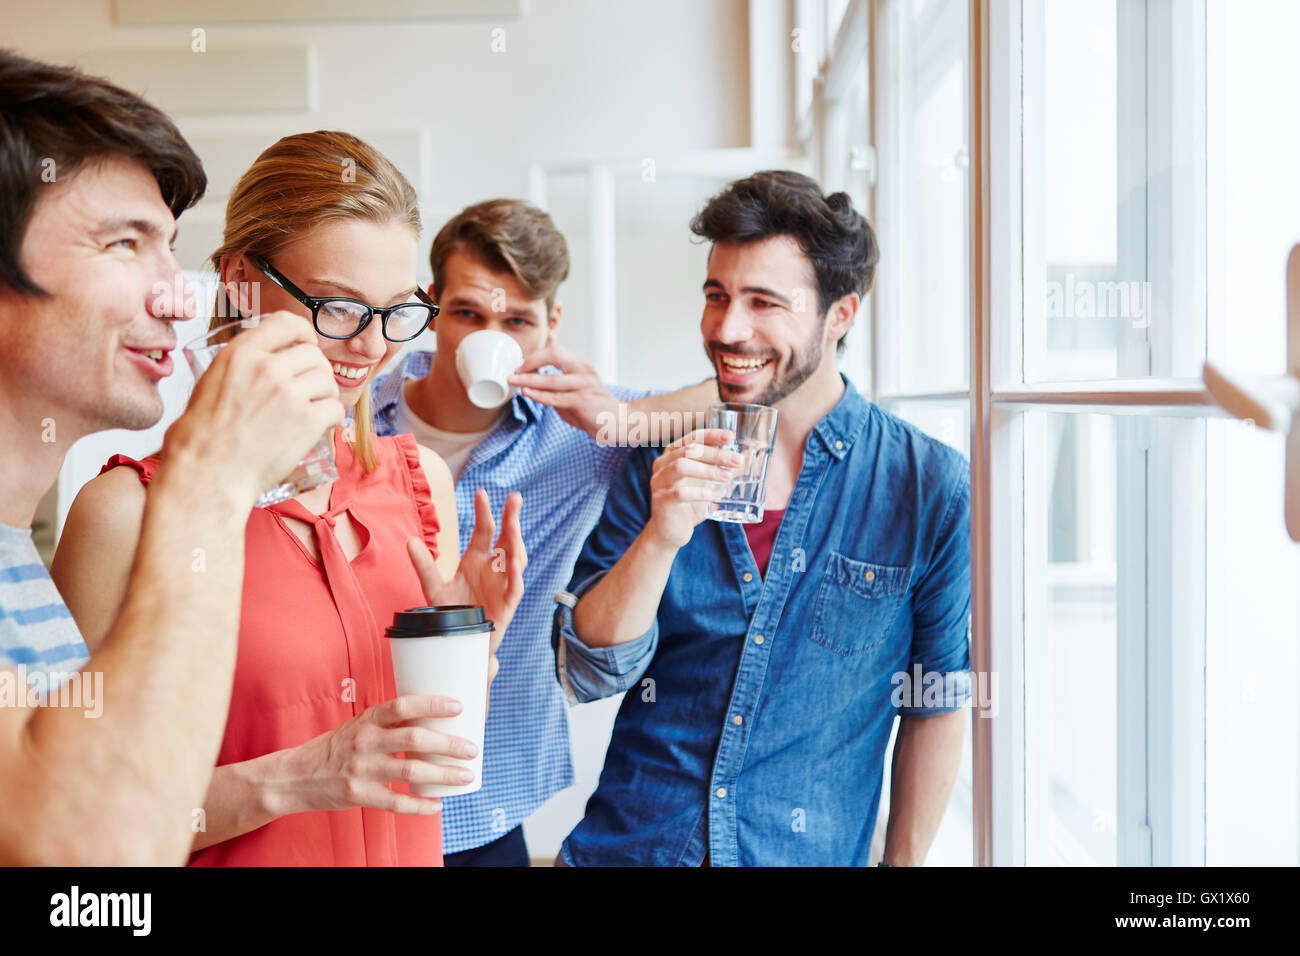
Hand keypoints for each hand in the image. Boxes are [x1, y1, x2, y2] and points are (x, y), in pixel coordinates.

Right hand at [164, 312, 342, 505]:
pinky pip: (336, 408)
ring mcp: (288, 393)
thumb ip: (243, 364)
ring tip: (313, 410)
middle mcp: (266, 367)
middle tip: (310, 390)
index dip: (304, 333)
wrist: (207, 473)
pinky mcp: (306, 421)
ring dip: (325, 395)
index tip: (308, 343)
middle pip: (314, 355)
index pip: (286, 323)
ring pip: (328, 380)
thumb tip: (269, 357)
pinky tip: (321, 426)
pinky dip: (332, 418)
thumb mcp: (212, 381)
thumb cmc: (202, 436)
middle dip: (316, 371)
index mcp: (241, 353)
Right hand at [282, 695, 478, 813]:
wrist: (295, 777)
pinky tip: (437, 805)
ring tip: (466, 776)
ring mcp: (361, 770)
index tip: (458, 707)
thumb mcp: (358, 726)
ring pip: (411, 770)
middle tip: (472, 748)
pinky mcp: (359, 795)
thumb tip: (431, 718)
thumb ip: (389, 724)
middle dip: (448, 744)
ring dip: (443, 774)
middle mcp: (365, 742)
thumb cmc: (335, 749)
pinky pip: (396, 802)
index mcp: (367, 720)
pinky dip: (420, 805)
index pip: (403, 706)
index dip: (432, 704)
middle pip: (414, 738)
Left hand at [406, 489, 525, 682]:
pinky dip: (516, 575)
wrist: (457, 645)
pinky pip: (515, 587)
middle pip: (507, 538)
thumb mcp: (433, 588)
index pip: (484, 530)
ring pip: (517, 558)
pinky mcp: (507, 605)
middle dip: (512, 518)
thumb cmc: (449, 616)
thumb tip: (410, 541)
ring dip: (517, 542)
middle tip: (515, 498)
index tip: (482, 493)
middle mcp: (493, 569)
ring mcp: (502, 585)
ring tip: (513, 527)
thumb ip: (424, 565)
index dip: (484, 512)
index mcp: (476, 560)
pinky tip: (515, 562)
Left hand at [508, 345, 617, 439]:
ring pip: (551, 379)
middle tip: (513, 371)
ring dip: (528, 379)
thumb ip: (556, 388)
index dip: (535, 357)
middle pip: (553, 355)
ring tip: (513, 380)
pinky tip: (527, 392)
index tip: (520, 366)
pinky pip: (555, 397)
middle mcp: (584, 370)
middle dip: (529, 362)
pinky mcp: (583, 401)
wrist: (620, 422)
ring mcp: (585, 385)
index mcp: (580, 365)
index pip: (555, 351)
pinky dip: (538, 395)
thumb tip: (531, 384)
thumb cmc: (595, 408)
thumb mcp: (575, 392)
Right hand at [646, 428, 741, 548]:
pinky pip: (681, 493)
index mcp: (672, 454)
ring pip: (681, 466)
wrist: (670, 532)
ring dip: (708, 470)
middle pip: (689, 450)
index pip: (692, 437)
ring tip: (728, 477)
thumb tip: (748, 457)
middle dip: (716, 454)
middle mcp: (662, 464)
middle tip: (737, 461)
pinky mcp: (661, 501)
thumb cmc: (690, 503)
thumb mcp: (706, 482)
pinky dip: (702, 493)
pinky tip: (717, 495)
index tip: (730, 436)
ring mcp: (659, 482)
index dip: (711, 435)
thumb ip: (721, 469)